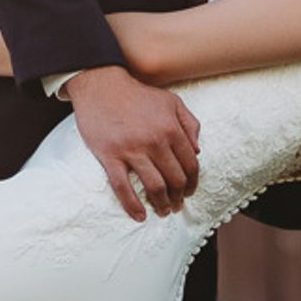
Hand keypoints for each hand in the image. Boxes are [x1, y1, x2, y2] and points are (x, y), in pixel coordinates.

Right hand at [70, 66, 201, 220]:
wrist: (101, 85)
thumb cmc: (138, 95)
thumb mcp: (172, 102)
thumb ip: (190, 124)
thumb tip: (198, 151)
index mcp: (171, 128)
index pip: (190, 164)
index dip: (192, 183)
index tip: (189, 192)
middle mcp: (155, 141)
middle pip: (175, 179)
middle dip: (179, 197)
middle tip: (177, 206)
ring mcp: (131, 150)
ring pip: (154, 186)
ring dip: (162, 204)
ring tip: (164, 212)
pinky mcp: (110, 156)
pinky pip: (122, 187)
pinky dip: (132, 205)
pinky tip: (140, 216)